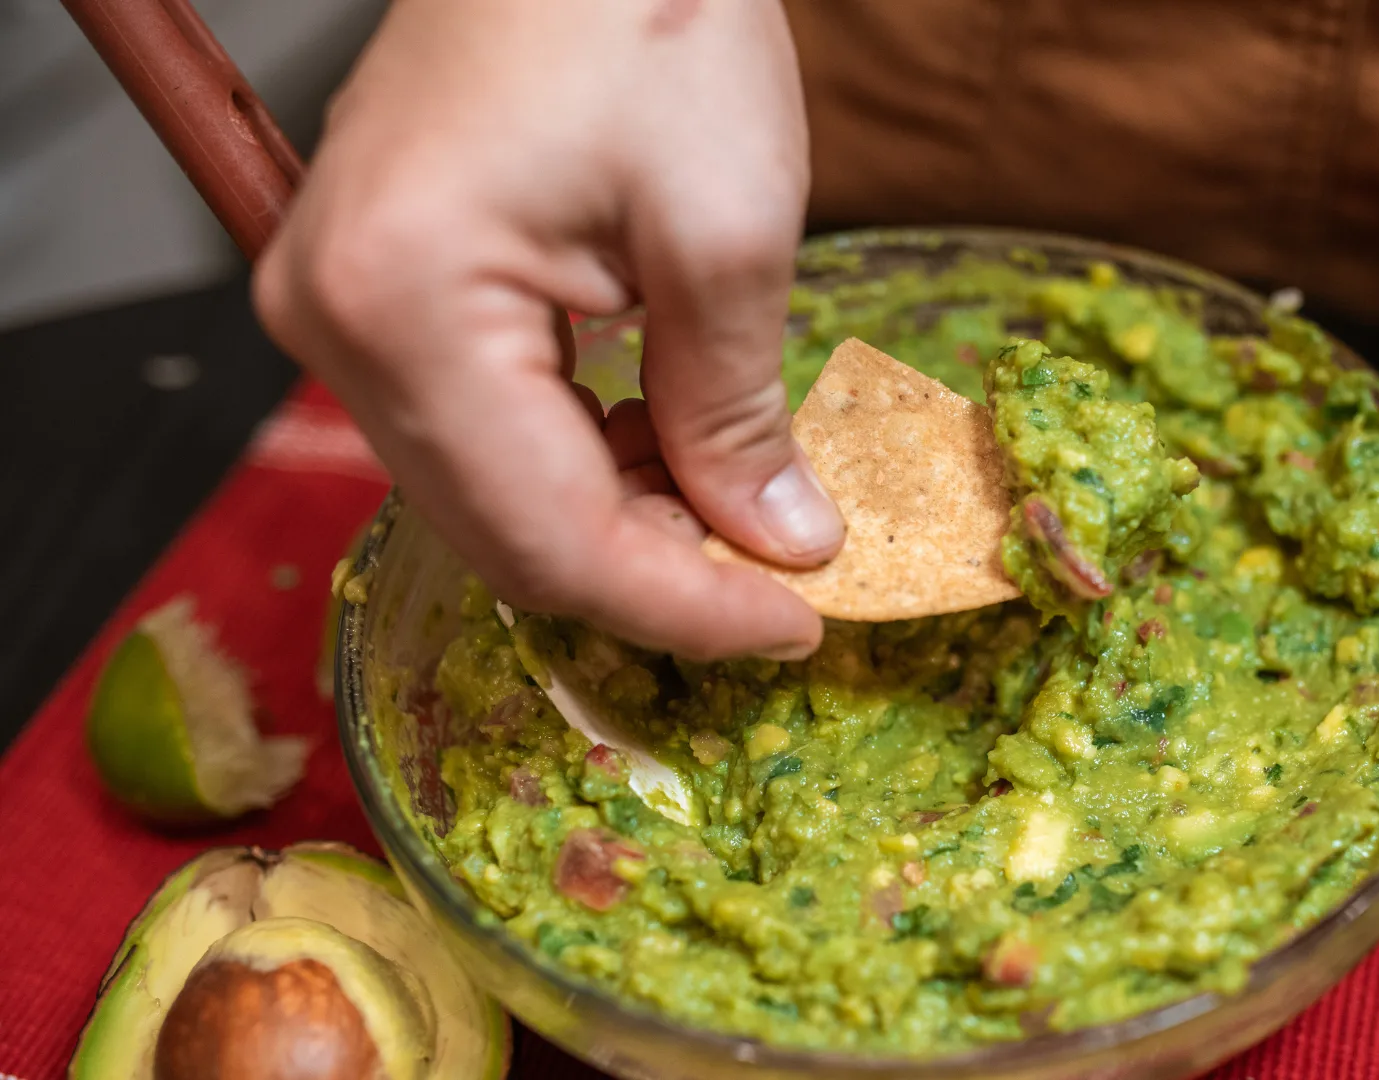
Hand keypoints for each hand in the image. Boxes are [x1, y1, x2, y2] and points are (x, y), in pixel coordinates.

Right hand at [255, 0, 840, 659]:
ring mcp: (341, 305)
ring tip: (741, 504)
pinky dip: (582, 460)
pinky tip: (667, 439)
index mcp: (402, 305)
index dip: (684, 607)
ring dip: (622, 522)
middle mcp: (335, 322)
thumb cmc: (641, 8)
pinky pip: (479, 428)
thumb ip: (737, 412)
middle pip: (505, 536)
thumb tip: (775, 542)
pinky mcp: (377, 288)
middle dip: (655, 574)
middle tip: (782, 579)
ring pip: (493, 495)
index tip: (797, 626)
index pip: (548, 539)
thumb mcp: (727, 227)